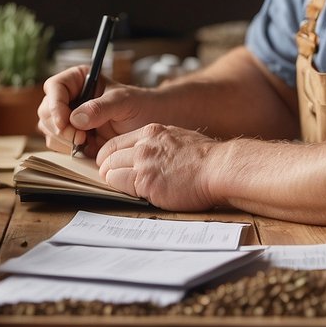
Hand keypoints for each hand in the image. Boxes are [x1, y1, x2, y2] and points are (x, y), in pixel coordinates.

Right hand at [37, 66, 151, 155]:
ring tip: (87, 142)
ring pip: (48, 129)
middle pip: (46, 110)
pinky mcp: (71, 136)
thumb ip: (101, 108)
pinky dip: (68, 150)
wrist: (149, 125)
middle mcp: (69, 97)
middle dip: (60, 127)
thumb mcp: (124, 103)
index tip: (64, 123)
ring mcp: (68, 118)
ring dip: (63, 140)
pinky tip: (87, 148)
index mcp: (78, 79)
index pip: (54, 87)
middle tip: (80, 138)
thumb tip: (75, 119)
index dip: (55, 105)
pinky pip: (57, 144)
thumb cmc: (140, 106)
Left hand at [95, 123, 220, 210]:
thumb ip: (161, 145)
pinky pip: (118, 184)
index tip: (110, 165)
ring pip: (109, 170)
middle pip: (108, 155)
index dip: (110, 156)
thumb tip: (153, 156)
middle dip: (106, 168)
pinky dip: (118, 190)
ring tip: (119, 187)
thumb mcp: (179, 139)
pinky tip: (129, 193)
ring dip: (111, 180)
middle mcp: (144, 145)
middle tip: (109, 179)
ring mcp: (143, 163)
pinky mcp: (146, 182)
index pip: (117, 142)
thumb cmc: (207, 158)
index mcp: (152, 132)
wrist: (219, 168)